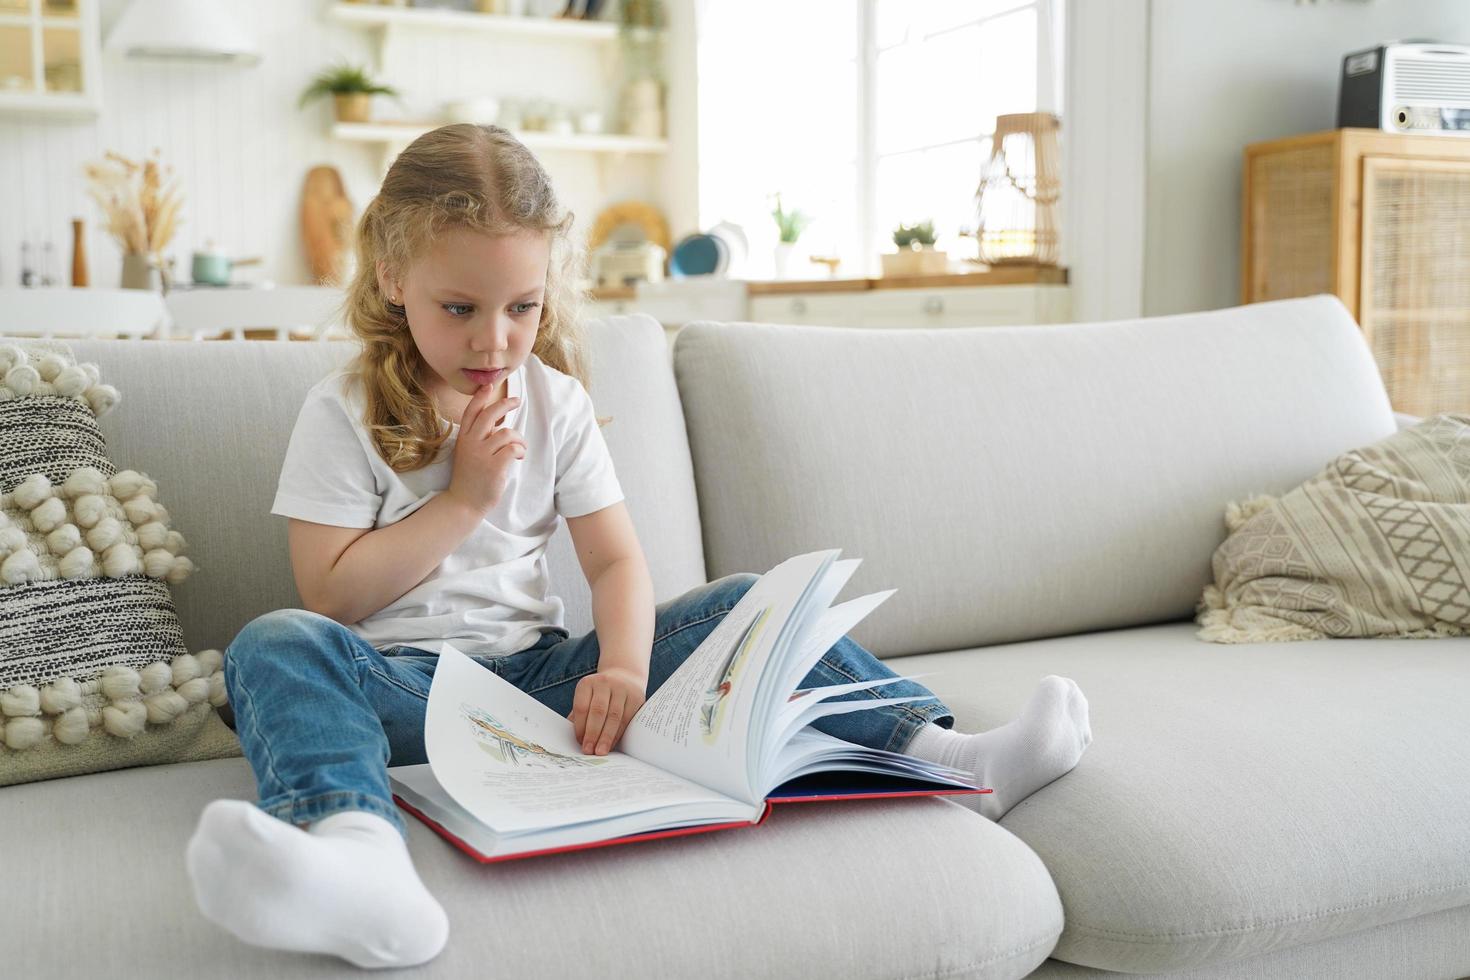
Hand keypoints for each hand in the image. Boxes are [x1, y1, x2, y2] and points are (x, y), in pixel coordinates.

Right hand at [446, 384, 524, 514]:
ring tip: (520, 448)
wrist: (464, 502)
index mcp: (464, 438)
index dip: (480, 397)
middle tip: (517, 401)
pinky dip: (520, 451)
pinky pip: (513, 449)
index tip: (489, 385)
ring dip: (519, 438)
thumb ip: (481, 437)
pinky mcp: (494, 466)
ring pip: (507, 432)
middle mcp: (471, 443)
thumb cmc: (471, 477)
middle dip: (505, 404)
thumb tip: (498, 421)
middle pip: (489, 414)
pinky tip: (519, 457)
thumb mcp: (470, 452)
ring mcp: (481, 455)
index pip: (471, 412)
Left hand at [570, 666, 646, 754]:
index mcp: (587, 683)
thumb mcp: (586, 699)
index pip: (582, 707)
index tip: (579, 742)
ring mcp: (622, 689)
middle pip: (598, 711)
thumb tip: (576, 740)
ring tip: (601, 751)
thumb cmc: (599, 695)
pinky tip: (612, 743)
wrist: (624, 677)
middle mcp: (604, 683)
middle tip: (589, 751)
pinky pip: (627, 718)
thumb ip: (578, 717)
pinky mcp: (636, 697)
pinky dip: (618, 733)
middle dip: (593, 734)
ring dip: (606, 737)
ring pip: (614, 716)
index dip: (580, 726)